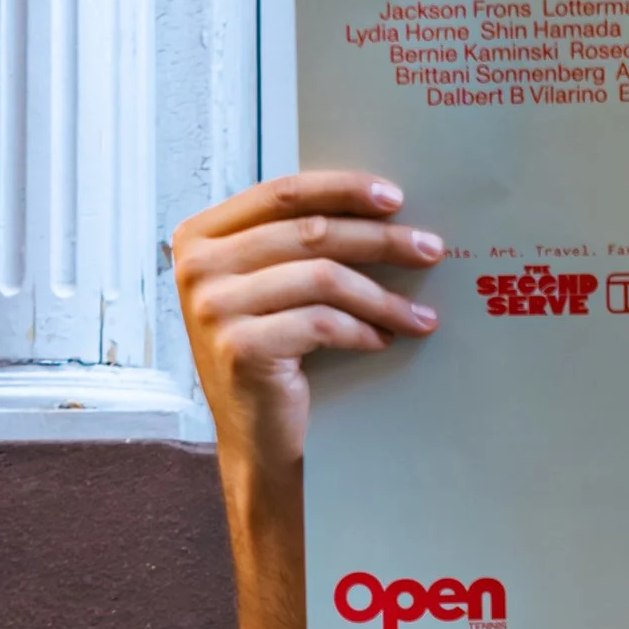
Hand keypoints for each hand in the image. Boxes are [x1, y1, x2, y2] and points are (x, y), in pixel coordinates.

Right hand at [172, 172, 443, 481]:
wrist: (255, 439)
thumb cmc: (272, 356)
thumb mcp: (272, 287)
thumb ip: (295, 245)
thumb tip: (380, 208)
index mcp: (201, 236)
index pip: (282, 194)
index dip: (342, 189)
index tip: (395, 198)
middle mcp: (197, 267)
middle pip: (309, 233)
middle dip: (380, 240)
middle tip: (430, 249)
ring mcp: (214, 308)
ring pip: (323, 278)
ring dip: (382, 296)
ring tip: (420, 313)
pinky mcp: (240, 347)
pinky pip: (322, 323)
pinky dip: (362, 330)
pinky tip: (384, 339)